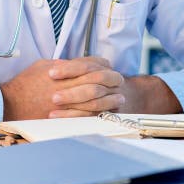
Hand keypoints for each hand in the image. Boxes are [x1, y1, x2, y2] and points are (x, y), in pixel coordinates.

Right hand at [0, 57, 123, 119]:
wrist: (10, 104)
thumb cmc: (25, 83)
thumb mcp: (43, 65)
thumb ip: (63, 64)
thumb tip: (78, 63)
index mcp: (63, 71)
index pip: (90, 64)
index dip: (102, 64)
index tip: (108, 66)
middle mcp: (66, 86)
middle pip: (98, 80)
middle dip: (112, 80)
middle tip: (120, 81)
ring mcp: (66, 103)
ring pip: (96, 100)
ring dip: (111, 98)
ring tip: (120, 98)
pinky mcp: (64, 117)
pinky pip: (87, 116)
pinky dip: (100, 113)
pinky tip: (107, 112)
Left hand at [49, 62, 182, 116]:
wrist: (131, 97)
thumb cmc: (97, 82)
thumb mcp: (88, 70)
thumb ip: (73, 67)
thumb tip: (54, 65)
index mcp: (105, 67)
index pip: (87, 65)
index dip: (69, 69)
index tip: (51, 73)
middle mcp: (112, 81)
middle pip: (93, 83)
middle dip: (72, 90)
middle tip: (53, 96)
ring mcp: (113, 98)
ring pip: (95, 102)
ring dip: (73, 106)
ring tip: (52, 109)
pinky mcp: (110, 113)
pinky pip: (93, 116)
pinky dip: (74, 118)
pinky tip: (58, 119)